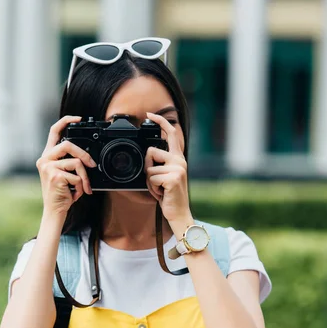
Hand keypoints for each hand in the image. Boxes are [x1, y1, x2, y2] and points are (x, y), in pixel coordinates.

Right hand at [35, 116, 96, 215]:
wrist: (55, 210)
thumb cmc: (63, 193)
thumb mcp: (67, 174)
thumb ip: (72, 162)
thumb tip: (89, 158)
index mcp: (48, 156)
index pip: (54, 132)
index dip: (66, 121)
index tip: (78, 118)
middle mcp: (45, 159)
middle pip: (68, 144)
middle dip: (84, 155)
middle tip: (92, 165)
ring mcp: (48, 167)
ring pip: (76, 162)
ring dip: (85, 177)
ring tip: (83, 187)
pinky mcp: (54, 176)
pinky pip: (77, 176)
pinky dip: (81, 185)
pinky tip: (75, 193)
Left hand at [144, 112, 192, 228]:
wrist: (178, 213)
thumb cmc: (169, 195)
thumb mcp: (165, 176)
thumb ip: (160, 163)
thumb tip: (148, 155)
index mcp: (178, 158)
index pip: (171, 134)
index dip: (161, 122)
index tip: (150, 115)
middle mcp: (180, 161)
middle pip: (151, 152)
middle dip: (147, 167)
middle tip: (155, 180)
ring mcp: (178, 169)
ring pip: (149, 169)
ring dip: (149, 182)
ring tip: (160, 189)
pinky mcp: (173, 178)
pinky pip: (151, 179)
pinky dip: (152, 189)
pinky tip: (162, 194)